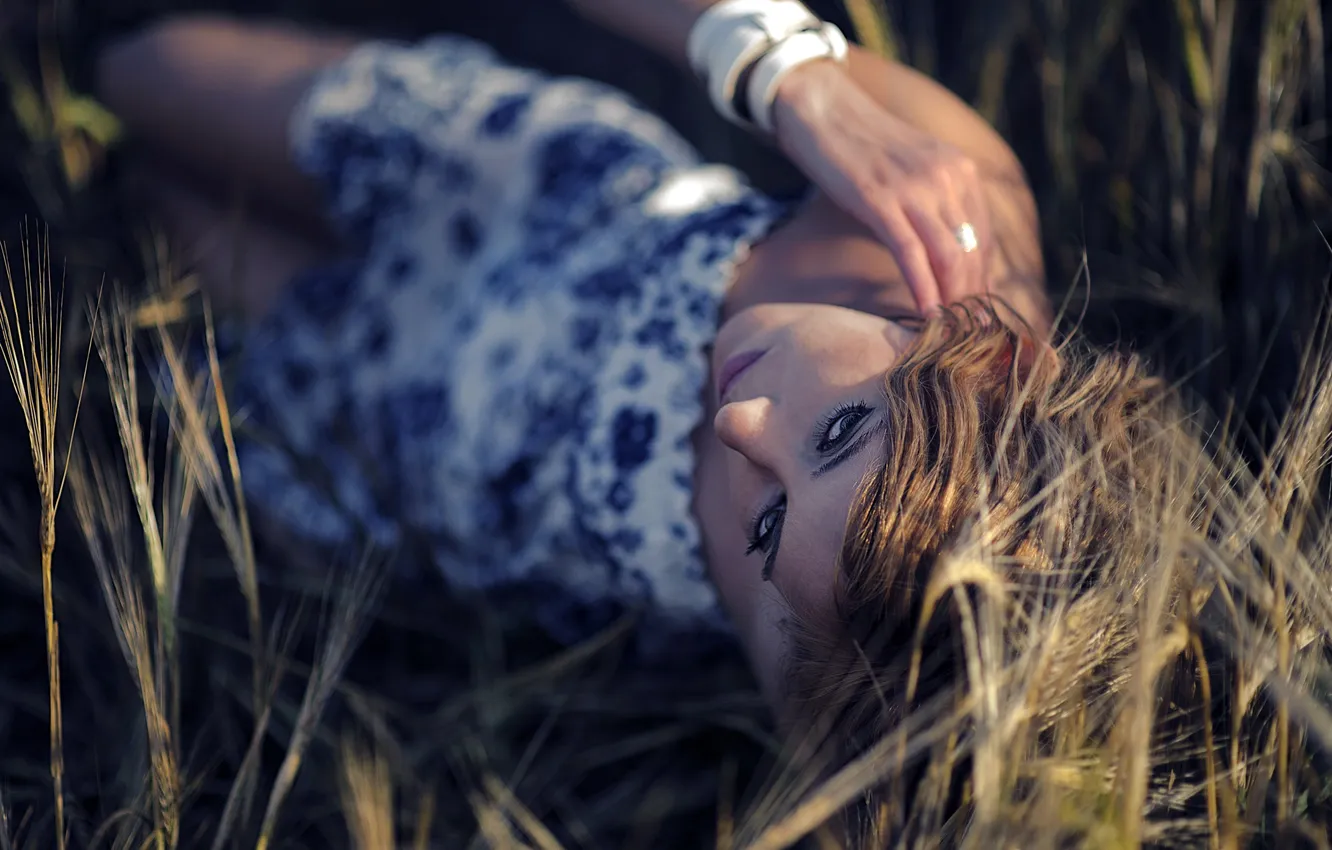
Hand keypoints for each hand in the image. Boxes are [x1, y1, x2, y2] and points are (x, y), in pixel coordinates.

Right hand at [770, 60, 992, 312]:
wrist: (824, 110)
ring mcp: (915, 187)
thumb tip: (943, 255)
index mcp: (962, 171)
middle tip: (968, 334)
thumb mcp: (913, 172)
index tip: (978, 314)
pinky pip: (910, 253)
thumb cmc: (864, 148)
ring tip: (949, 333)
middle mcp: (948, 177)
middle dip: (973, 298)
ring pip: (949, 255)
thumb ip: (934, 205)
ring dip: (953, 300)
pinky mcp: (880, 199)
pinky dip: (922, 287)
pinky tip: (925, 312)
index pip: (985, 239)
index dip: (983, 282)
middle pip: (973, 252)